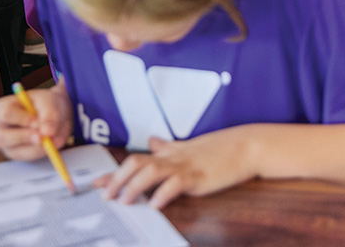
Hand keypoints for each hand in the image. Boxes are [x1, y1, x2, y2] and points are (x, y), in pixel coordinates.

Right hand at [0, 83, 72, 160]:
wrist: (52, 112)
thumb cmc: (45, 103)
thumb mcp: (48, 101)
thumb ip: (49, 114)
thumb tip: (47, 132)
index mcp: (1, 108)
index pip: (5, 114)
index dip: (22, 119)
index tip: (38, 121)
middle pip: (1, 138)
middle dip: (25, 138)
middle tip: (44, 136)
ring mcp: (5, 144)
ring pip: (16, 152)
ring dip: (37, 147)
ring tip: (54, 138)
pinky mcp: (16, 153)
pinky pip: (27, 157)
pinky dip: (42, 151)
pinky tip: (53, 143)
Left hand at [96, 131, 254, 208]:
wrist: (247, 145)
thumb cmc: (221, 148)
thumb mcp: (190, 146)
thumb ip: (169, 146)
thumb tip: (151, 141)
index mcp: (171, 153)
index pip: (137, 159)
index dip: (115, 172)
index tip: (96, 182)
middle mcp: (174, 158)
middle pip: (138, 163)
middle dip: (118, 179)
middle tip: (106, 195)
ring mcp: (187, 167)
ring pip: (153, 171)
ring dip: (135, 186)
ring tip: (125, 200)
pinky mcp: (200, 177)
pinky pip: (178, 183)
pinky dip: (165, 193)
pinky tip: (157, 204)